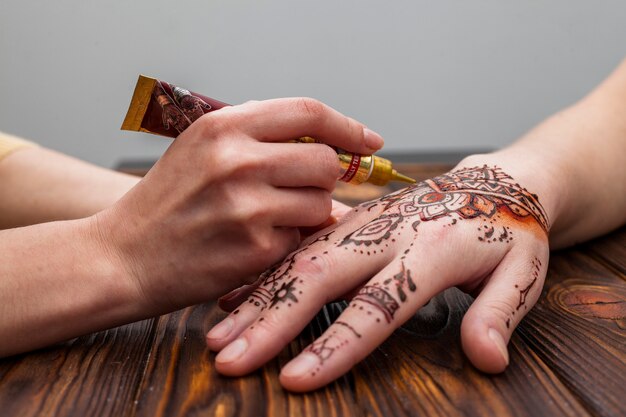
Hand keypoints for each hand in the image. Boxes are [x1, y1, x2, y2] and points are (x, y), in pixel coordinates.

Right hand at [95, 98, 383, 311]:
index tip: (370, 141)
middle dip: (324, 179)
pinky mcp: (255, 248)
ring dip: (308, 213)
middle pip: (326, 161)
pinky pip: (302, 239)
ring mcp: (248, 206)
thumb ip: (261, 139)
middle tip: (301, 191)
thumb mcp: (202, 149)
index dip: (348, 126)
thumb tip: (331, 149)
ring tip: (269, 219)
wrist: (124, 256)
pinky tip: (257, 243)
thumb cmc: (167, 201)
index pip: (309, 112)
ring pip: (321, 203)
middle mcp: (237, 160)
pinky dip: (290, 242)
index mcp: (224, 126)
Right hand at [206, 163, 550, 391]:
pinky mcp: (350, 224)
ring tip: (219, 335)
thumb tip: (488, 359)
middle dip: (272, 322)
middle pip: (319, 279)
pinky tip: (235, 297)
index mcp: (428, 250)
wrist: (492, 183)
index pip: (377, 306)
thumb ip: (499, 311)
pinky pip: (300, 248)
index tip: (296, 379)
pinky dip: (266, 274)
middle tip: (230, 359)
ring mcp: (362, 226)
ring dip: (257, 299)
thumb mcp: (524, 270)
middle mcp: (384, 235)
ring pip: (300, 260)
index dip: (337, 345)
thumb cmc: (506, 230)